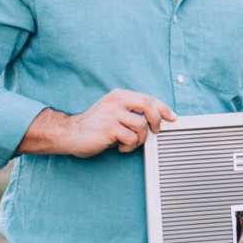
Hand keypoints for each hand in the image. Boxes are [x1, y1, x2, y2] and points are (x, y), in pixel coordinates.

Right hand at [21, 90, 175, 157]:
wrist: (70, 133)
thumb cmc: (94, 125)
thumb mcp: (113, 111)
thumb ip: (130, 111)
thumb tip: (156, 118)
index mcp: (120, 95)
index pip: (148, 98)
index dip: (163, 108)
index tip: (172, 118)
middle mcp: (117, 101)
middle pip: (149, 106)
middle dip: (157, 121)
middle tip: (155, 131)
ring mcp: (113, 114)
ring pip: (141, 126)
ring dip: (139, 139)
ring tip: (128, 142)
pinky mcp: (109, 128)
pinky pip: (131, 139)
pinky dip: (129, 147)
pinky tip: (120, 147)